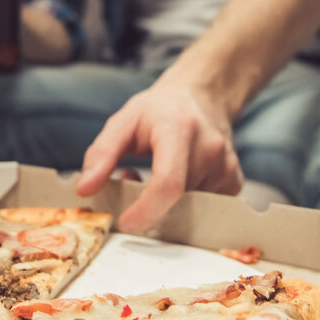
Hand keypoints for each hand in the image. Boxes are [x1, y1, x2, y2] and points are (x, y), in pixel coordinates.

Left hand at [75, 78, 242, 233]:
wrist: (202, 97)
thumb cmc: (158, 110)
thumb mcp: (123, 121)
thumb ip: (101, 154)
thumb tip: (85, 190)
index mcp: (179, 129)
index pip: (168, 183)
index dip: (146, 211)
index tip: (125, 223)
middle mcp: (209, 148)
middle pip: (176, 200)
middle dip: (148, 204)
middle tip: (133, 179)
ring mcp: (226, 166)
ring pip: (189, 207)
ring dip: (166, 203)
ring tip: (157, 172)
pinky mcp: (234, 181)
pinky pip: (204, 208)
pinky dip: (185, 202)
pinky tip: (178, 179)